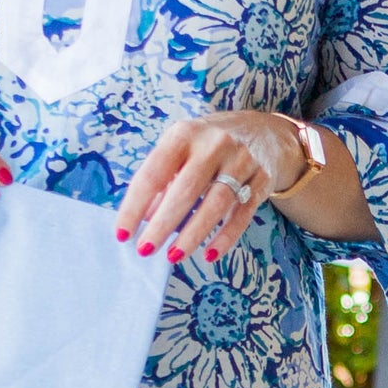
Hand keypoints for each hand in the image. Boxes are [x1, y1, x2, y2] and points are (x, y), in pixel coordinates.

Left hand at [117, 111, 307, 260]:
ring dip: (192, 234)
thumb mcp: (181, 150)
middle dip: (163, 224)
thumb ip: (162, 181)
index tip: (123, 233)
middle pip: (186, 189)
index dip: (135, 205)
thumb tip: (144, 219)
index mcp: (185, 134)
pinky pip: (242, 214)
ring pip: (216, 204)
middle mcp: (214, 144)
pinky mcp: (262, 179)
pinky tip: (209, 255)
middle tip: (146, 250)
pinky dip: (225, 237)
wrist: (265, 132)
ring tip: (173, 256)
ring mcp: (242, 161)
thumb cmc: (209, 144)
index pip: (154, 172)